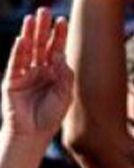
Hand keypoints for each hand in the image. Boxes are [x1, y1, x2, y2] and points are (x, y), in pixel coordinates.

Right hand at [2, 9, 71, 139]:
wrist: (33, 133)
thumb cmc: (51, 116)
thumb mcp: (65, 95)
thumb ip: (64, 76)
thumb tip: (60, 56)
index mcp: (54, 73)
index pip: (56, 49)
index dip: (59, 35)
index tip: (62, 20)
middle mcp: (40, 70)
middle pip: (41, 44)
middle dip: (43, 28)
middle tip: (44, 10)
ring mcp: (25, 73)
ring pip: (27, 49)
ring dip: (29, 33)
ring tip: (31, 18)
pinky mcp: (12, 80)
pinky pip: (16, 63)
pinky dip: (19, 51)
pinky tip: (22, 39)